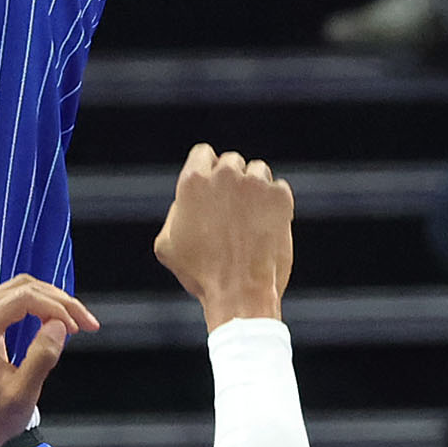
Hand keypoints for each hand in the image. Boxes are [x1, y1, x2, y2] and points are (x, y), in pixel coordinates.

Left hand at [0, 276, 98, 446]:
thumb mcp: (23, 393)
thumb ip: (42, 357)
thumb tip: (60, 325)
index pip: (24, 298)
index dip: (57, 308)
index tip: (78, 327)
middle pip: (23, 287)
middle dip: (60, 301)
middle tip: (86, 322)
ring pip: (20, 288)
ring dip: (53, 300)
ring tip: (76, 321)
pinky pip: (14, 297)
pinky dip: (40, 304)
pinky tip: (57, 319)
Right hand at [153, 144, 294, 325]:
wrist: (239, 293)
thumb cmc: (200, 274)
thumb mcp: (167, 245)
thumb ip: (175, 212)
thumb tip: (185, 202)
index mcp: (193, 181)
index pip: (203, 153)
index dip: (207, 169)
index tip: (213, 186)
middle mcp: (224, 175)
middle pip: (231, 162)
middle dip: (232, 181)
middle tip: (233, 210)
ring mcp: (255, 184)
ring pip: (257, 171)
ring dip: (255, 189)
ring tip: (251, 219)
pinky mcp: (280, 196)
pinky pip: (278, 189)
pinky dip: (275, 204)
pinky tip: (267, 226)